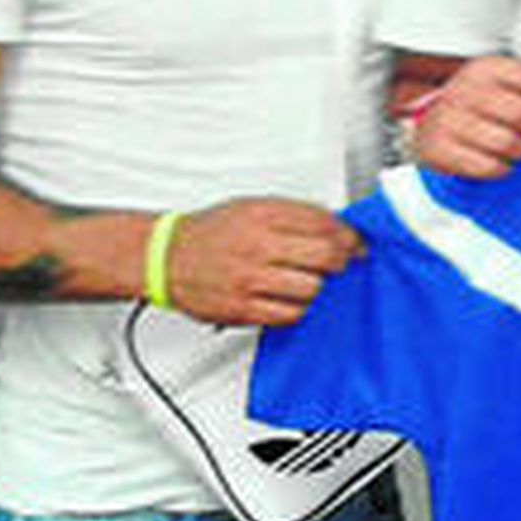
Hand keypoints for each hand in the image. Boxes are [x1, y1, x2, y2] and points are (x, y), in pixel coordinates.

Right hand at [166, 198, 361, 326]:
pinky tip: (290, 298)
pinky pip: (289, 314)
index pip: (324, 223)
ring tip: (308, 280)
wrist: (165, 256)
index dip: (349, 235)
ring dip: (317, 286)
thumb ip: (294, 215)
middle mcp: (257, 245)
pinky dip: (298, 308)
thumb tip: (336, 227)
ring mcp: (249, 279)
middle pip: (325, 256)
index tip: (355, 242)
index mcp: (263, 215)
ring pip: (311, 288)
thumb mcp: (253, 207)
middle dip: (341, 260)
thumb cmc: (212, 232)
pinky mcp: (242, 308)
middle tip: (341, 262)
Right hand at [411, 55, 520, 178]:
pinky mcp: (438, 147)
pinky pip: (486, 166)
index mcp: (485, 68)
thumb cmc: (481, 104)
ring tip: (518, 148)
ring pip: (506, 142)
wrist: (432, 121)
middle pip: (520, 112)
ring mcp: (448, 118)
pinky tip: (501, 163)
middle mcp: (464, 89)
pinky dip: (501, 169)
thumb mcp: (507, 85)